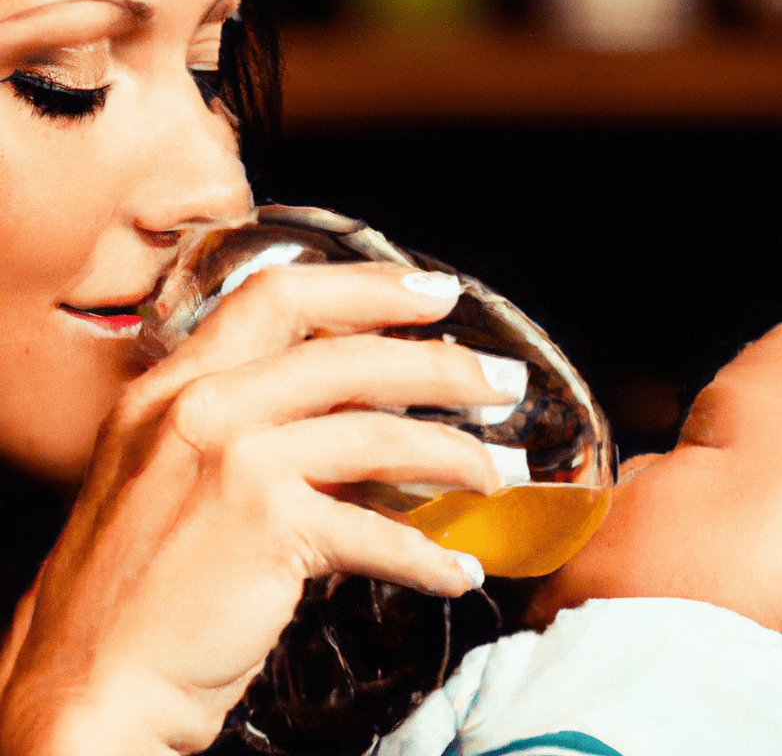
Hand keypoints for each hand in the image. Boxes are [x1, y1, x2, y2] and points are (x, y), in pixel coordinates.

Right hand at [0, 264, 505, 755]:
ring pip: (377, 435)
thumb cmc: (136, 590)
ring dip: (453, 456)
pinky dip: (425, 554)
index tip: (433, 292)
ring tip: (497, 474)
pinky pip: (374, 531)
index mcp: (175, 386)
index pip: (280, 298)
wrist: (85, 689)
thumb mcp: (182, 480)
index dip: (367, 288)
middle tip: (500, 383)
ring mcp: (233, 462)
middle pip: (351, 357)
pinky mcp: (264, 527)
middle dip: (442, 367)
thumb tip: (368, 425)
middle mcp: (201, 408)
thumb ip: (263, 437)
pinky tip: (455, 569)